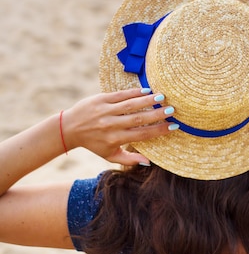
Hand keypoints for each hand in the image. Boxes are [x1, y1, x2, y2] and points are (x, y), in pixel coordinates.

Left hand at [61, 88, 175, 165]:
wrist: (69, 128)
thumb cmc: (93, 143)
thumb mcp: (109, 155)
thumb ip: (129, 160)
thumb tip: (149, 163)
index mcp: (115, 139)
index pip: (142, 134)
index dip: (159, 130)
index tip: (174, 126)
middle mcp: (111, 125)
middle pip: (138, 119)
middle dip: (157, 114)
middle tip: (172, 110)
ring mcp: (105, 111)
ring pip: (130, 105)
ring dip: (147, 100)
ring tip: (162, 96)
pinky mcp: (100, 99)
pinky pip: (120, 95)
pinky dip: (133, 92)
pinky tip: (146, 90)